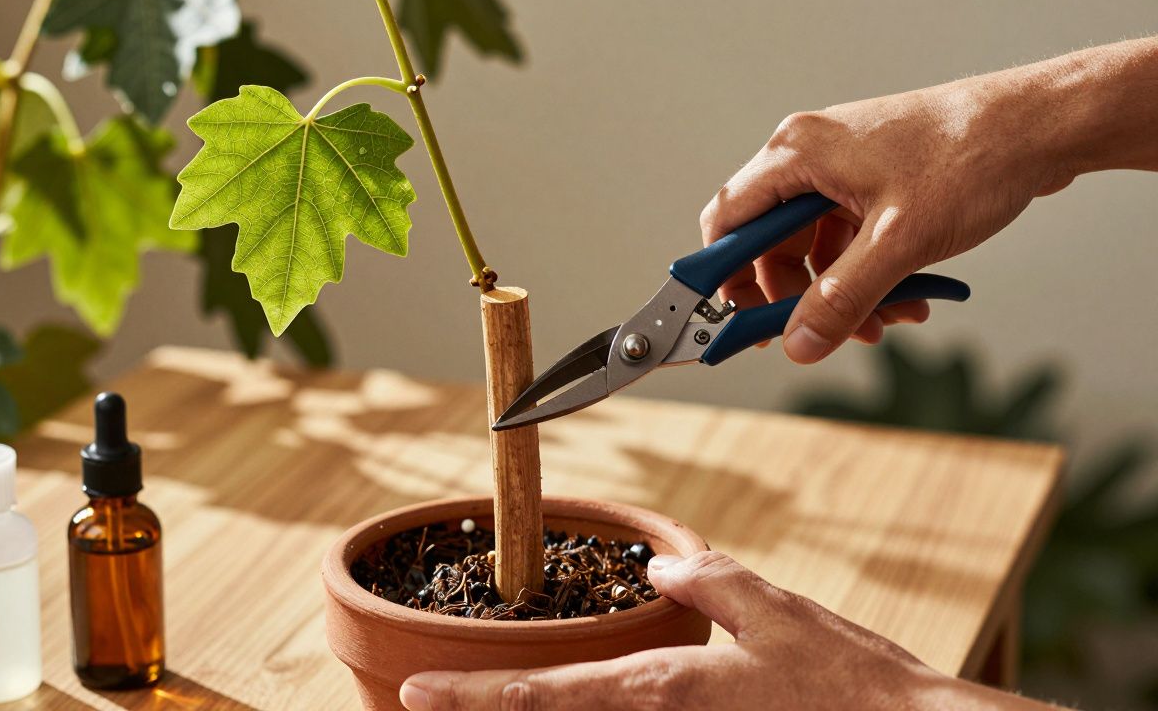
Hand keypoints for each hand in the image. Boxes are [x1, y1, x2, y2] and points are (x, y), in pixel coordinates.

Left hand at [399, 551, 1048, 709]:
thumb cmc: (848, 681)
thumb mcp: (772, 610)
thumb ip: (708, 583)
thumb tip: (658, 566)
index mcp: (659, 688)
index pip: (541, 694)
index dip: (471, 696)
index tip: (415, 695)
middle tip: (430, 701)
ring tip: (491, 698)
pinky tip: (586, 700)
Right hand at [698, 38, 1157, 363]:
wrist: (1039, 128)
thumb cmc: (971, 157)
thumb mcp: (899, 242)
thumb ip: (842, 299)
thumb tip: (800, 344)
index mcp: (797, 154)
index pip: (728, 222)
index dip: (725, 277)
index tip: (737, 321)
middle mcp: (810, 156)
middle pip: (771, 243)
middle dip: (797, 296)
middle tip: (816, 334)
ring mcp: (843, 168)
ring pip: (814, 247)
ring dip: (840, 292)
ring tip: (881, 321)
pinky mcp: (873, 181)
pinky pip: (849, 239)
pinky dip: (867, 274)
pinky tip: (905, 298)